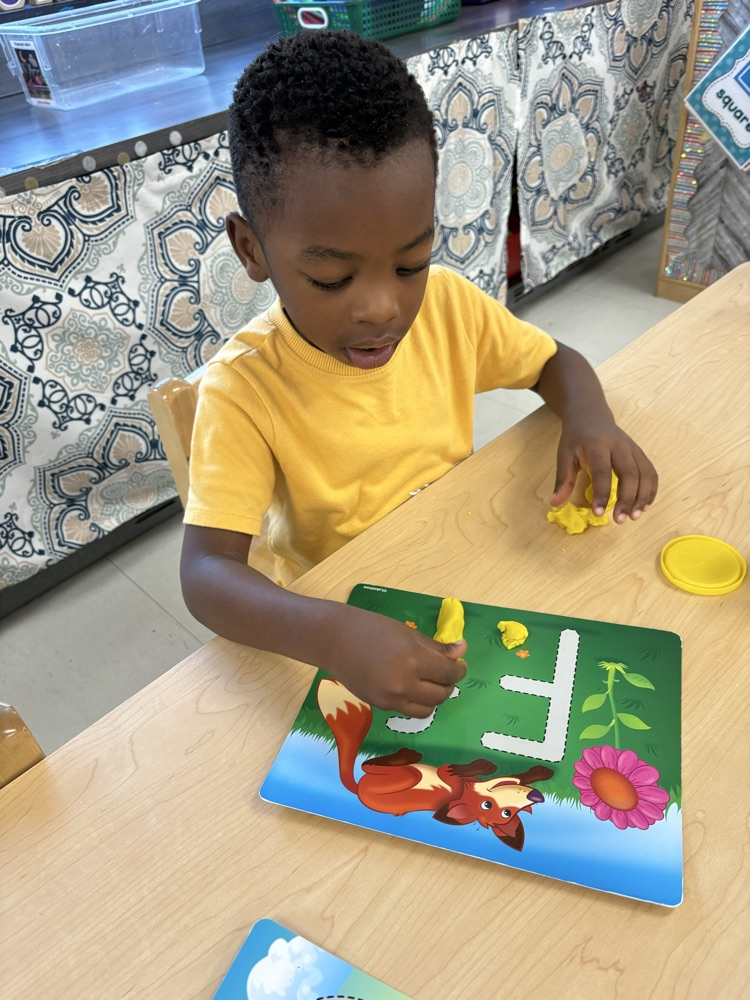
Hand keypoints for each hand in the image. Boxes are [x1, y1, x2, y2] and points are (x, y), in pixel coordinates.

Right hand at [325, 605, 466, 717]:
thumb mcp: (407, 634)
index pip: (448, 673)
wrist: (334, 641)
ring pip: (427, 709)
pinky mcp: (380, 706)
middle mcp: (404, 684)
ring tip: (429, 683)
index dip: (459, 670)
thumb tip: (462, 650)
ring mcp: (391, 699)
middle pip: (441, 694)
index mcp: (413, 660)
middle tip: (445, 672)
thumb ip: (435, 647)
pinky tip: (411, 686)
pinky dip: (415, 701)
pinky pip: (408, 710)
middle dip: (449, 684)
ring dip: (434, 698)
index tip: (460, 664)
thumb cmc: (372, 629)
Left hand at [551, 416, 657, 523]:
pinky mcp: (640, 452)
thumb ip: (563, 479)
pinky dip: (651, 490)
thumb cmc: (576, 437)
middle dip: (627, 499)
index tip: (598, 513)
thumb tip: (555, 503)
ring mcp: (632, 448)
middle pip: (629, 473)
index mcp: (596, 445)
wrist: (591, 414)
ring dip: (643, 497)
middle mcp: (619, 445)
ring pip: (645, 473)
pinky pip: (651, 472)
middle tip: (620, 520)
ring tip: (634, 516)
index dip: (602, 493)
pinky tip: (644, 505)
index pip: (602, 472)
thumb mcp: (564, 454)